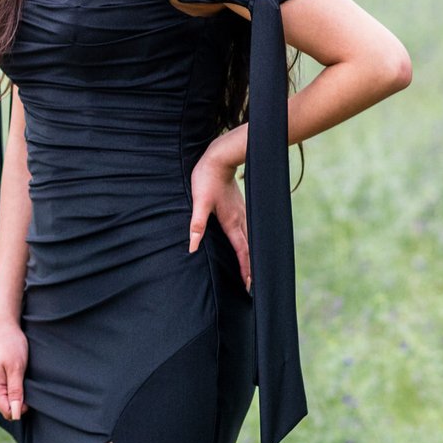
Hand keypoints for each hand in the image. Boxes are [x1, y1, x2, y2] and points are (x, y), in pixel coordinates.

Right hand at [0, 320, 28, 421]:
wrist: (4, 327)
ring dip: (20, 395)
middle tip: (28, 384)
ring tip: (24, 379)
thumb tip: (15, 415)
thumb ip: (15, 391)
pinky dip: (18, 389)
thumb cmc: (11, 345)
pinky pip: (9, 393)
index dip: (21, 408)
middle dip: (20, 403)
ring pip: (9, 401)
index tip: (30, 394)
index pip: (8, 412)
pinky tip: (22, 378)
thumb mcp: (16, 368)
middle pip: (8, 408)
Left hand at [189, 148, 251, 292]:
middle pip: (249, 248)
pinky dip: (248, 242)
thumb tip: (191, 247)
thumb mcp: (199, 203)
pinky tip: (244, 242)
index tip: (248, 284)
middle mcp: (240, 219)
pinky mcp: (240, 206)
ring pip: (250, 239)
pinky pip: (247, 229)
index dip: (245, 269)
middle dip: (250, 267)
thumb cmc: (206, 179)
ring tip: (250, 268)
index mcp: (231, 222)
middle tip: (251, 284)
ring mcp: (242, 212)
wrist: (219, 158)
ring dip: (250, 254)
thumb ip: (196, 225)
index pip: (242, 251)